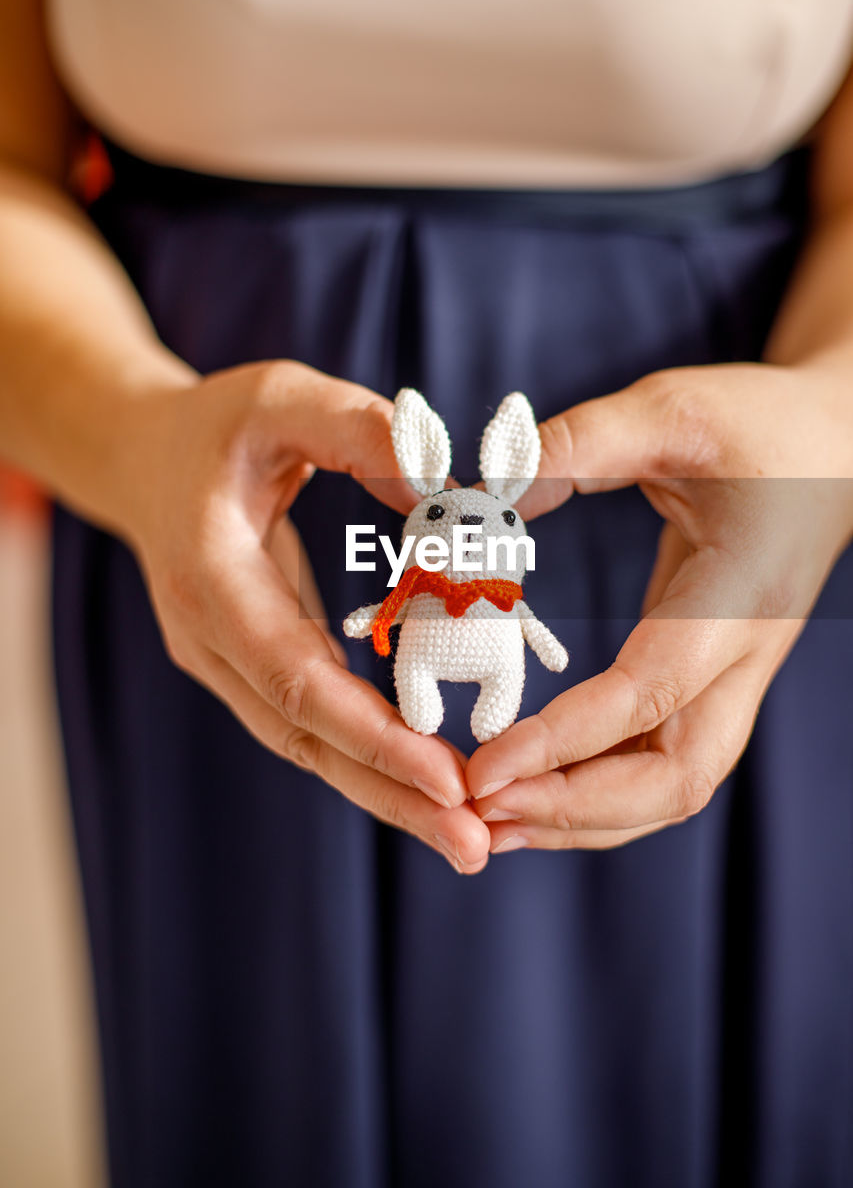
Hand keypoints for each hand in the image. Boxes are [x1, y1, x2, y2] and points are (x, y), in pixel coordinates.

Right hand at [122, 359, 491, 872]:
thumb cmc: (216, 426)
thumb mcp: (280, 398)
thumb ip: (356, 430)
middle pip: (303, 737)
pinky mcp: (251, 666)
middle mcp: (210, 640)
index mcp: (210, 580)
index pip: (292, 676)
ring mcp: (225, 662)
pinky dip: (370, 758)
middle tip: (474, 845)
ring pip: (308, 745)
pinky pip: (313, 724)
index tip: (445, 778)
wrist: (146, 460)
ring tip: (468, 835)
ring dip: (385, 793)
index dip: (368, 733)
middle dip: (388, 795)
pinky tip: (430, 784)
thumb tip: (442, 487)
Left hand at [465, 363, 852, 851]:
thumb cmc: (761, 425)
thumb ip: (583, 443)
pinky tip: (534, 787)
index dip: (566, 740)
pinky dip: (595, 788)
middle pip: (675, 779)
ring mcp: (733, 676)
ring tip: (492, 821)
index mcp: (739, 595)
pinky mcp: (710, 677)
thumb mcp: (674, 409)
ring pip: (670, 788)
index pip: (650, 693)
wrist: (836, 446)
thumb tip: (489, 486)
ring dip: (582, 815)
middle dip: (576, 809)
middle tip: (480, 809)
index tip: (484, 769)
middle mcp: (744, 656)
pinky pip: (658, 759)